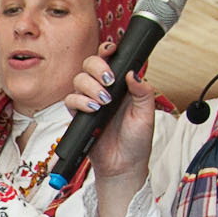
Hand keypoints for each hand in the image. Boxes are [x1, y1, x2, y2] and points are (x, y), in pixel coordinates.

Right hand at [65, 42, 155, 182]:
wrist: (123, 166)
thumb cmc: (136, 142)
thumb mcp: (146, 115)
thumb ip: (142, 92)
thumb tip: (133, 73)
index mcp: (122, 86)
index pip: (111, 60)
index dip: (108, 51)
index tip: (112, 50)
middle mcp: (104, 90)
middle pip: (90, 64)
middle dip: (97, 67)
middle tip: (108, 81)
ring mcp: (90, 101)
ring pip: (79, 80)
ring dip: (90, 87)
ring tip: (103, 102)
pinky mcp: (79, 115)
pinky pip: (70, 100)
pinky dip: (80, 102)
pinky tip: (92, 109)